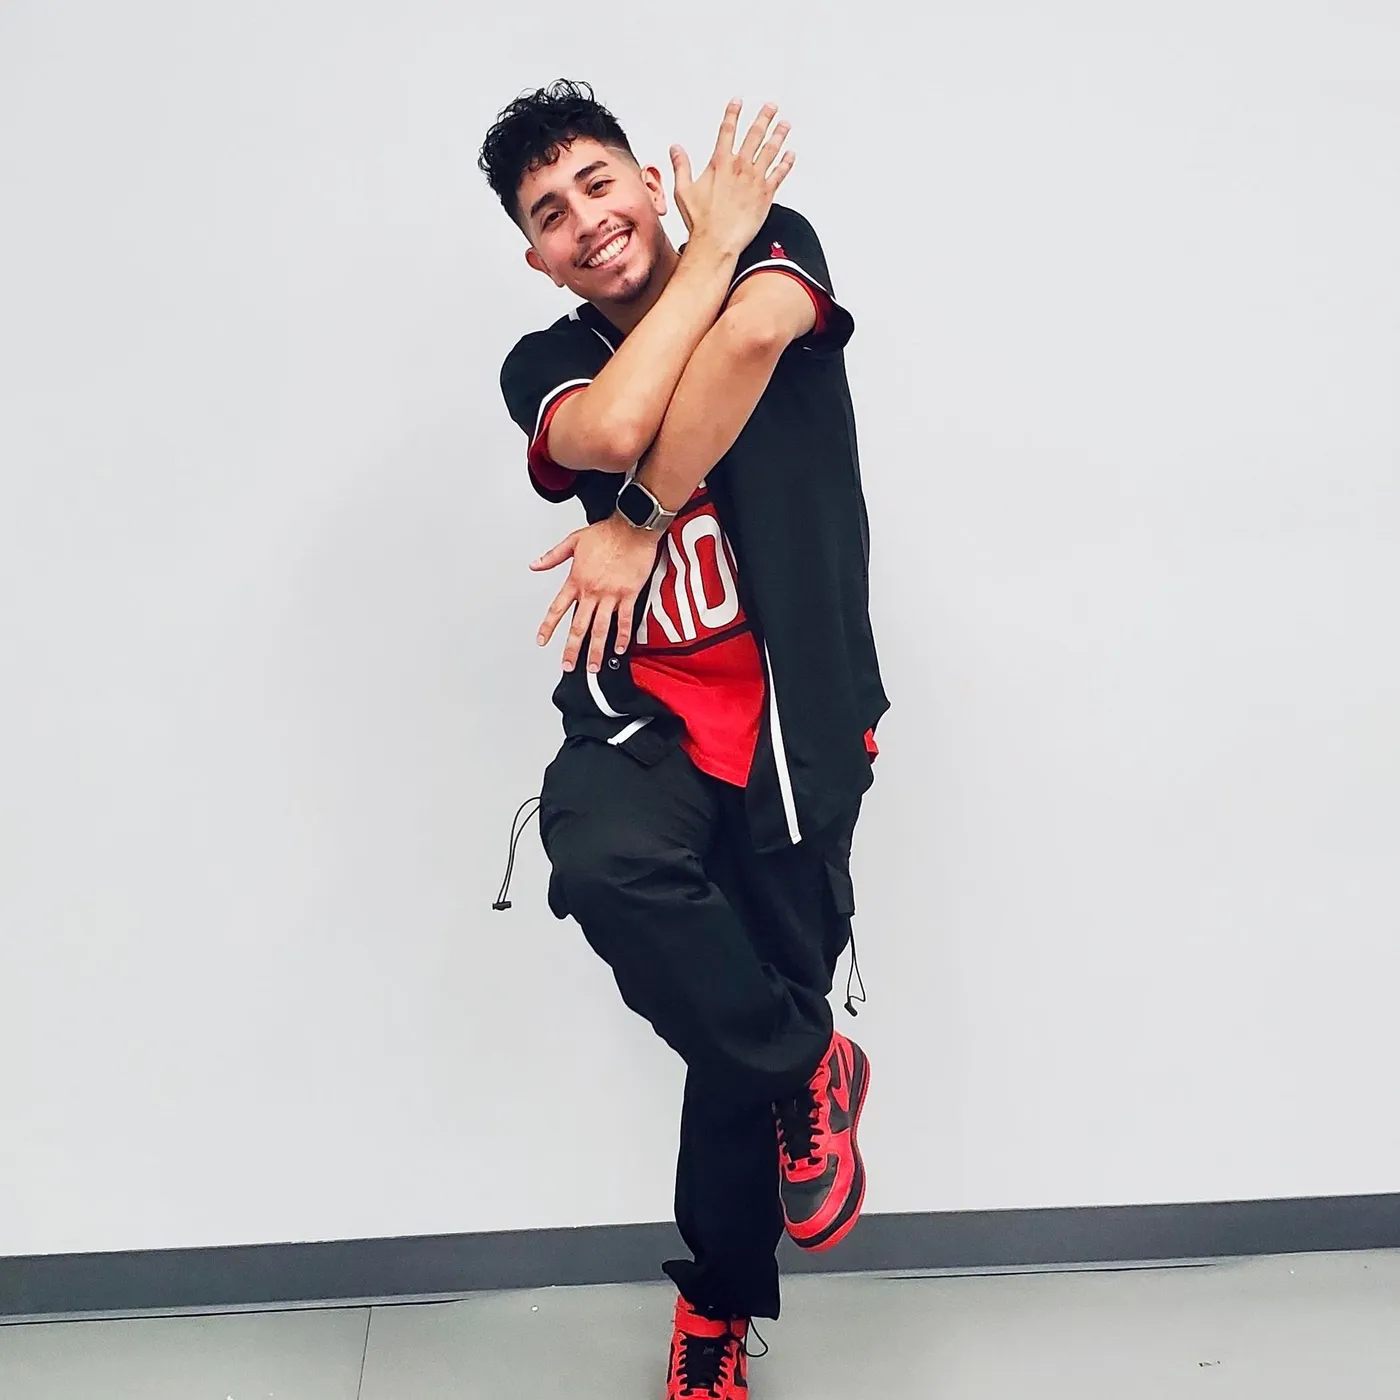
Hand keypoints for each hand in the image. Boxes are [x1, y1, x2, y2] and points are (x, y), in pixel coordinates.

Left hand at [531, 514, 661, 672]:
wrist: (633, 527)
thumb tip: (535, 565)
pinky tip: (619, 649)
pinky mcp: (629, 594)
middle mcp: (592, 591)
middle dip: (572, 649)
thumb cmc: (607, 532)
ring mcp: (611, 595)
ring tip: (593, 667)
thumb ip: (552, 556)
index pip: (558, 608)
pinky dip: (622, 636)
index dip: (548, 626)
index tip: (542, 640)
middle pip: (578, 626)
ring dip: (596, 651)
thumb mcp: (573, 540)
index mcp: (576, 579)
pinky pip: (625, 620)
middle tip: (567, 665)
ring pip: (601, 629)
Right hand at [670, 99, 794, 254]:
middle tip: (771, 107)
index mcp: (720, 163)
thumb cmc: (700, 221)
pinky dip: (786, 163)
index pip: (727, 130)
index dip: (733, 114)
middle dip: (764, 118)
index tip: (738, 102)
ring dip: (779, 135)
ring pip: (770, 151)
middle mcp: (739, 167)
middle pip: (754, 135)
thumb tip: (675, 149)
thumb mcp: (683, 190)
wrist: (717, 242)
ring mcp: (755, 180)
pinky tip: (791, 154)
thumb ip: (681, 166)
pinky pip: (779, 174)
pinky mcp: (765, 195)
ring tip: (785, 124)